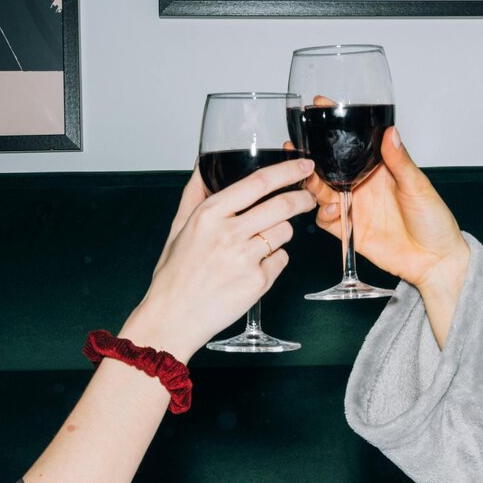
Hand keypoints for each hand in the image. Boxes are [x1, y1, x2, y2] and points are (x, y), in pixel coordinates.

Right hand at [127, 158, 315, 358]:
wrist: (174, 317)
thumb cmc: (175, 275)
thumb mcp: (178, 227)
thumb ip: (193, 193)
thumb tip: (202, 166)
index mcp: (209, 214)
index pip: (258, 182)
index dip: (288, 171)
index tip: (304, 166)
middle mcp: (229, 233)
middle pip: (282, 205)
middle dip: (302, 200)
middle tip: (308, 199)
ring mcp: (245, 258)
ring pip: (285, 232)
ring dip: (282, 233)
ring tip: (262, 243)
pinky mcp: (258, 282)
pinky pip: (282, 260)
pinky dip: (274, 261)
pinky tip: (255, 267)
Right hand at [310, 126, 468, 292]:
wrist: (434, 260)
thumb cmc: (434, 221)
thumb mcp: (418, 186)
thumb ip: (400, 161)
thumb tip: (390, 132)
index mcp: (380, 169)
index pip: (353, 143)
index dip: (335, 126)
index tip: (320, 107)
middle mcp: (363, 186)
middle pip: (330, 167)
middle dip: (312, 156)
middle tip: (299, 148)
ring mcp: (355, 208)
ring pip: (322, 192)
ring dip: (312, 184)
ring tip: (311, 179)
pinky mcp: (350, 232)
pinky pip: (326, 220)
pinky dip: (322, 213)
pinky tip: (331, 210)